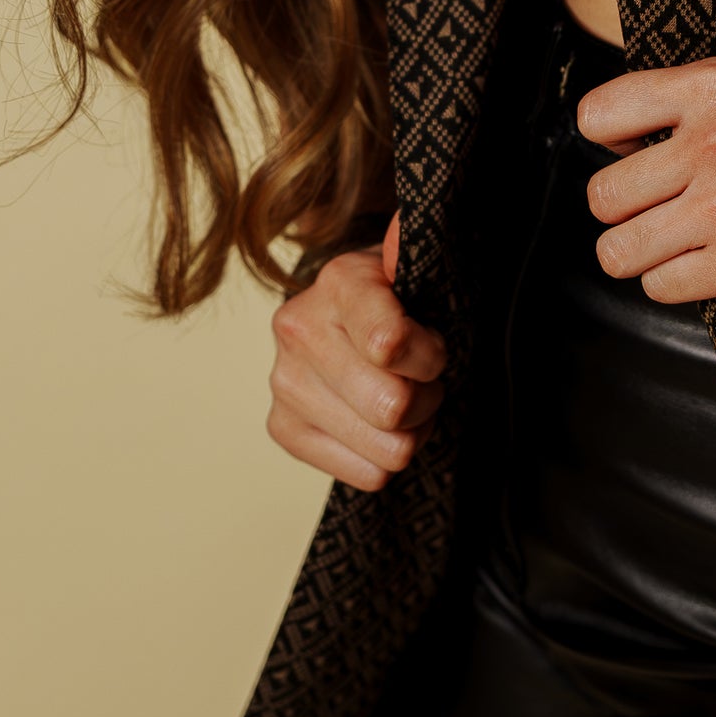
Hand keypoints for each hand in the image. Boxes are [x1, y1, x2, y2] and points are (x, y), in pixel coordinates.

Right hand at [267, 215, 447, 489]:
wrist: (347, 317)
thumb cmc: (397, 299)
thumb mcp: (416, 268)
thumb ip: (413, 250)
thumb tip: (398, 240)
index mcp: (338, 282)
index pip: (389, 344)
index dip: (430, 357)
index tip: (433, 348)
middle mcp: (298, 329)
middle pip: (393, 407)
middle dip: (426, 399)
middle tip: (424, 380)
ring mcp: (283, 382)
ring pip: (385, 448)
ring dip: (410, 432)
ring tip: (404, 401)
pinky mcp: (282, 428)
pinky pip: (366, 476)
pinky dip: (385, 458)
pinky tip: (378, 427)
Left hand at [577, 45, 715, 306]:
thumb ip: (703, 63)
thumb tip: (636, 68)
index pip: (597, 115)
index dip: (609, 137)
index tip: (635, 149)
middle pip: (602, 194)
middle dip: (625, 206)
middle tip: (661, 202)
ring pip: (619, 249)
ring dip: (642, 250)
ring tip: (675, 236)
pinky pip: (658, 286)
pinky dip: (674, 280)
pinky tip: (705, 260)